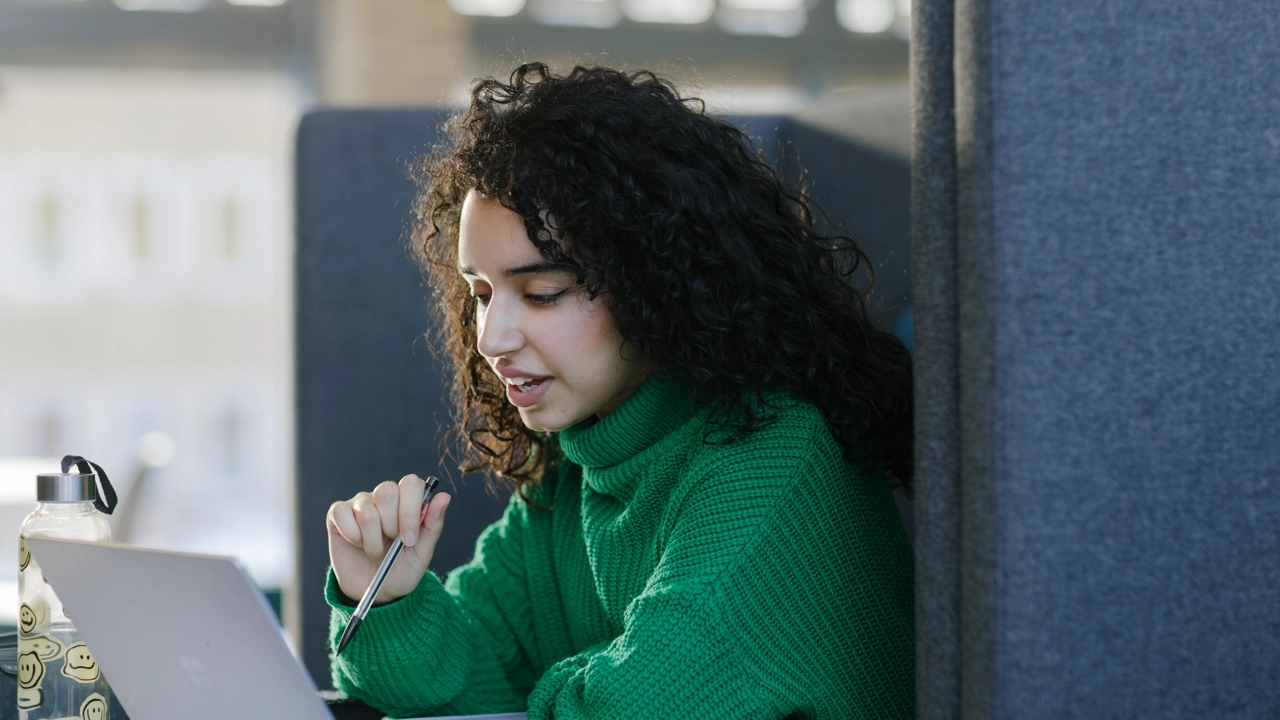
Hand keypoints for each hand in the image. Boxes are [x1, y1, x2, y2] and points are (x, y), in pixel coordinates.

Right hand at [327, 474, 451, 604]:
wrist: (375, 592)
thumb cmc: (402, 569)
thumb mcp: (422, 552)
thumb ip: (433, 525)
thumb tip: (444, 497)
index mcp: (408, 500)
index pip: (410, 483)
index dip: (410, 511)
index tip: (409, 540)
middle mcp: (384, 496)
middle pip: (387, 491)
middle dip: (391, 526)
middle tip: (392, 545)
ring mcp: (360, 503)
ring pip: (367, 511)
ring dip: (372, 541)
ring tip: (376, 552)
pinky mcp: (338, 513)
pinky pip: (342, 514)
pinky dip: (352, 536)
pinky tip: (356, 544)